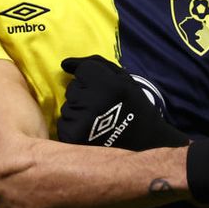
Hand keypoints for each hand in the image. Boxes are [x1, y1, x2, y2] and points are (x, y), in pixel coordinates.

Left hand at [58, 55, 188, 149]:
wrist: (145, 144)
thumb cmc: (132, 105)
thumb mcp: (122, 78)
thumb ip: (94, 63)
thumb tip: (64, 64)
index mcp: (109, 85)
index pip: (82, 70)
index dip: (92, 79)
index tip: (105, 90)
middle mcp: (94, 103)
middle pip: (73, 88)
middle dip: (84, 94)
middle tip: (103, 107)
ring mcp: (82, 123)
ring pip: (67, 106)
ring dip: (78, 111)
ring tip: (99, 121)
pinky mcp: (73, 139)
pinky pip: (63, 124)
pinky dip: (73, 126)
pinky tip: (91, 132)